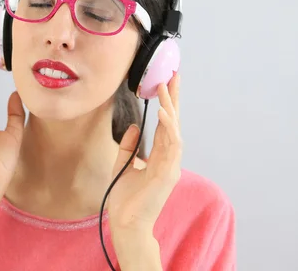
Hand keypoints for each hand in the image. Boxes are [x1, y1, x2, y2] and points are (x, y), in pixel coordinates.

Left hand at [108, 74, 181, 261]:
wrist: (126, 223)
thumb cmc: (125, 199)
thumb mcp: (123, 165)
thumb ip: (129, 146)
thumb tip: (134, 127)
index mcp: (160, 156)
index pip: (165, 124)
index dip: (167, 103)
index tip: (166, 82)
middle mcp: (169, 158)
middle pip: (173, 122)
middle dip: (174, 98)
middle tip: (174, 74)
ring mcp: (171, 166)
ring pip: (174, 130)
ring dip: (170, 108)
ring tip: (165, 87)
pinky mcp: (168, 173)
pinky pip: (171, 146)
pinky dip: (168, 128)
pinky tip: (162, 113)